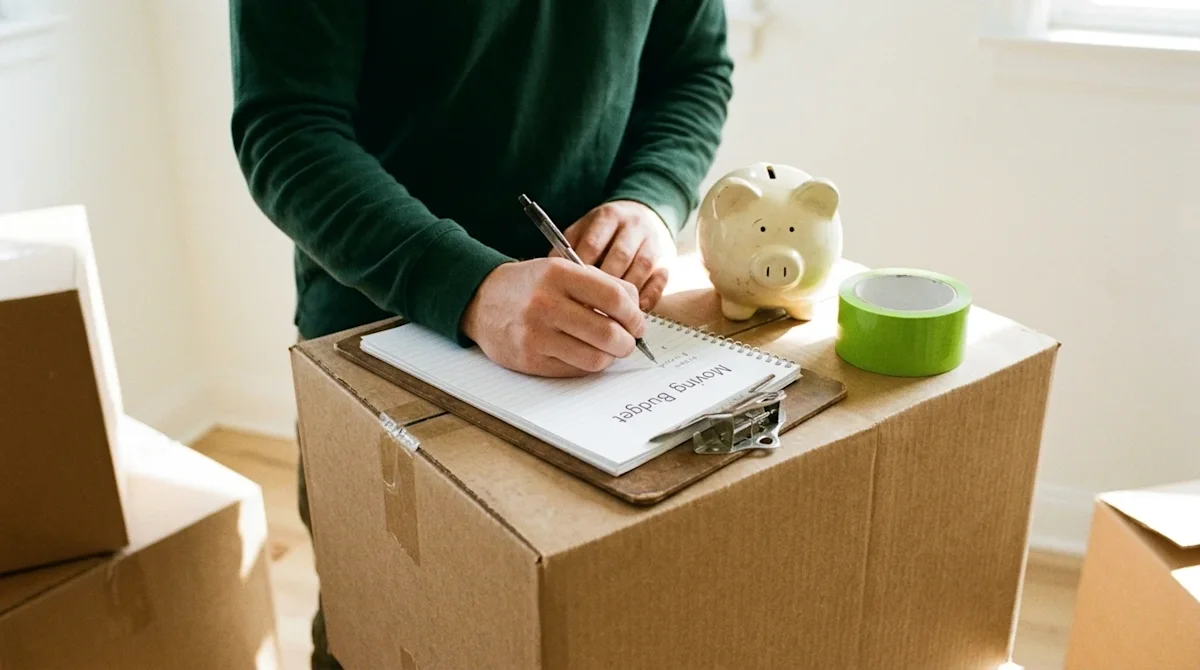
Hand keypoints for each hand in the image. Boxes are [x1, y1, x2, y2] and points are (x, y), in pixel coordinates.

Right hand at [461, 258, 646, 376]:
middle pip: (609, 333)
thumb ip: (600, 284)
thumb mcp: (562, 270)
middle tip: (628, 340)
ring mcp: (536, 334)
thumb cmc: (531, 285)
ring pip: (595, 358)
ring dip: (610, 357)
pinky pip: (574, 370)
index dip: (634, 314)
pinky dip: (587, 364)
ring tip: (607, 349)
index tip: (637, 322)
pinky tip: (583, 353)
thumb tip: (636, 311)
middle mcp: (546, 303)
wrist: (481, 300)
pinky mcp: (529, 359)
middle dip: (628, 341)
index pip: (615, 298)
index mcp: (559, 274)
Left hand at [555, 200, 674, 311]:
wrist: (640, 215)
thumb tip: (552, 273)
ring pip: (641, 269)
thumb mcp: (582, 230)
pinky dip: (650, 295)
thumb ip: (568, 249)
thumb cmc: (603, 232)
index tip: (569, 294)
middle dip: (603, 286)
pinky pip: (661, 279)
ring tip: (608, 314)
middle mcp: (633, 226)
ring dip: (625, 294)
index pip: (593, 244)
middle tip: (587, 309)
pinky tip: (636, 309)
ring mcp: (652, 241)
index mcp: (607, 217)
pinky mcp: (666, 258)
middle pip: (619, 257)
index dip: (581, 272)